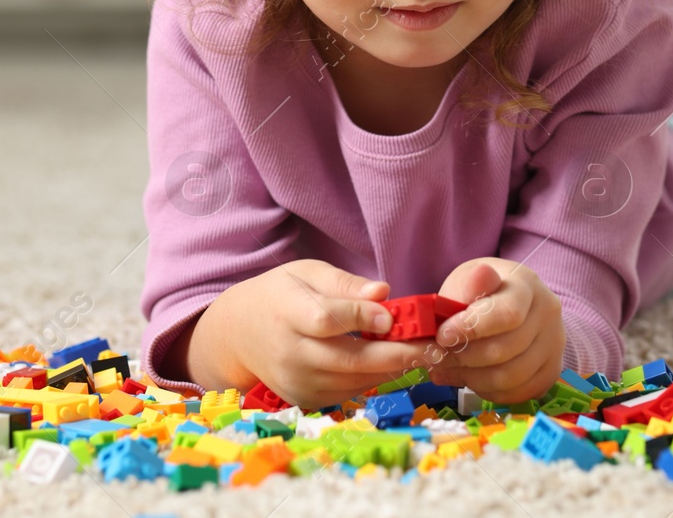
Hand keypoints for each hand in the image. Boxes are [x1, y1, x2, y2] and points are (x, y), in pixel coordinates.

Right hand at [187, 260, 434, 411]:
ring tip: (423, 354)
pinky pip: (347, 392)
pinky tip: (392, 364)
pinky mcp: (304, 399)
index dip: (361, 318)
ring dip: (391, 369)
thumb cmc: (281, 296)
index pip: (326, 319)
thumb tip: (383, 293)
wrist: (240, 335)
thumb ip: (345, 283)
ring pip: (353, 380)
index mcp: (287, 312)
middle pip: (348, 358)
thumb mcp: (307, 273)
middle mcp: (290, 352)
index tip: (392, 316)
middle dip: (395, 355)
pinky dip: (373, 379)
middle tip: (432, 348)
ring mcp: (296, 381)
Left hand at [424, 258, 564, 403]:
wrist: (510, 305)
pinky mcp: (550, 372)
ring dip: (469, 378)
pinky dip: (485, 391)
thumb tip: (480, 277)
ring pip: (510, 377)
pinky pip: (516, 394)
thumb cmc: (482, 292)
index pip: (508, 314)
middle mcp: (548, 315)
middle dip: (462, 357)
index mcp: (527, 285)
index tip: (442, 336)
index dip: (472, 329)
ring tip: (444, 369)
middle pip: (505, 350)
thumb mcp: (467, 280)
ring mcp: (553, 346)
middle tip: (434, 357)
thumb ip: (468, 286)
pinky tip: (466, 378)